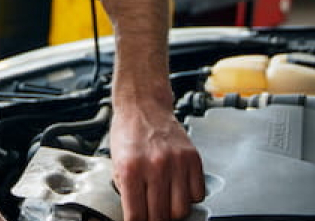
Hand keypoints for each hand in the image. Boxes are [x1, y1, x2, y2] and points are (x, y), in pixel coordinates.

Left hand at [109, 104, 204, 220]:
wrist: (143, 106)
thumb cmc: (128, 133)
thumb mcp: (116, 163)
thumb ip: (127, 191)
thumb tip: (137, 216)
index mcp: (130, 170)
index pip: (137, 216)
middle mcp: (155, 167)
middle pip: (162, 216)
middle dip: (155, 219)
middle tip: (152, 214)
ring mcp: (177, 163)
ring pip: (182, 209)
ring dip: (173, 211)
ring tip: (165, 201)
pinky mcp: (193, 158)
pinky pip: (198, 194)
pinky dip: (189, 197)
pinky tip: (179, 189)